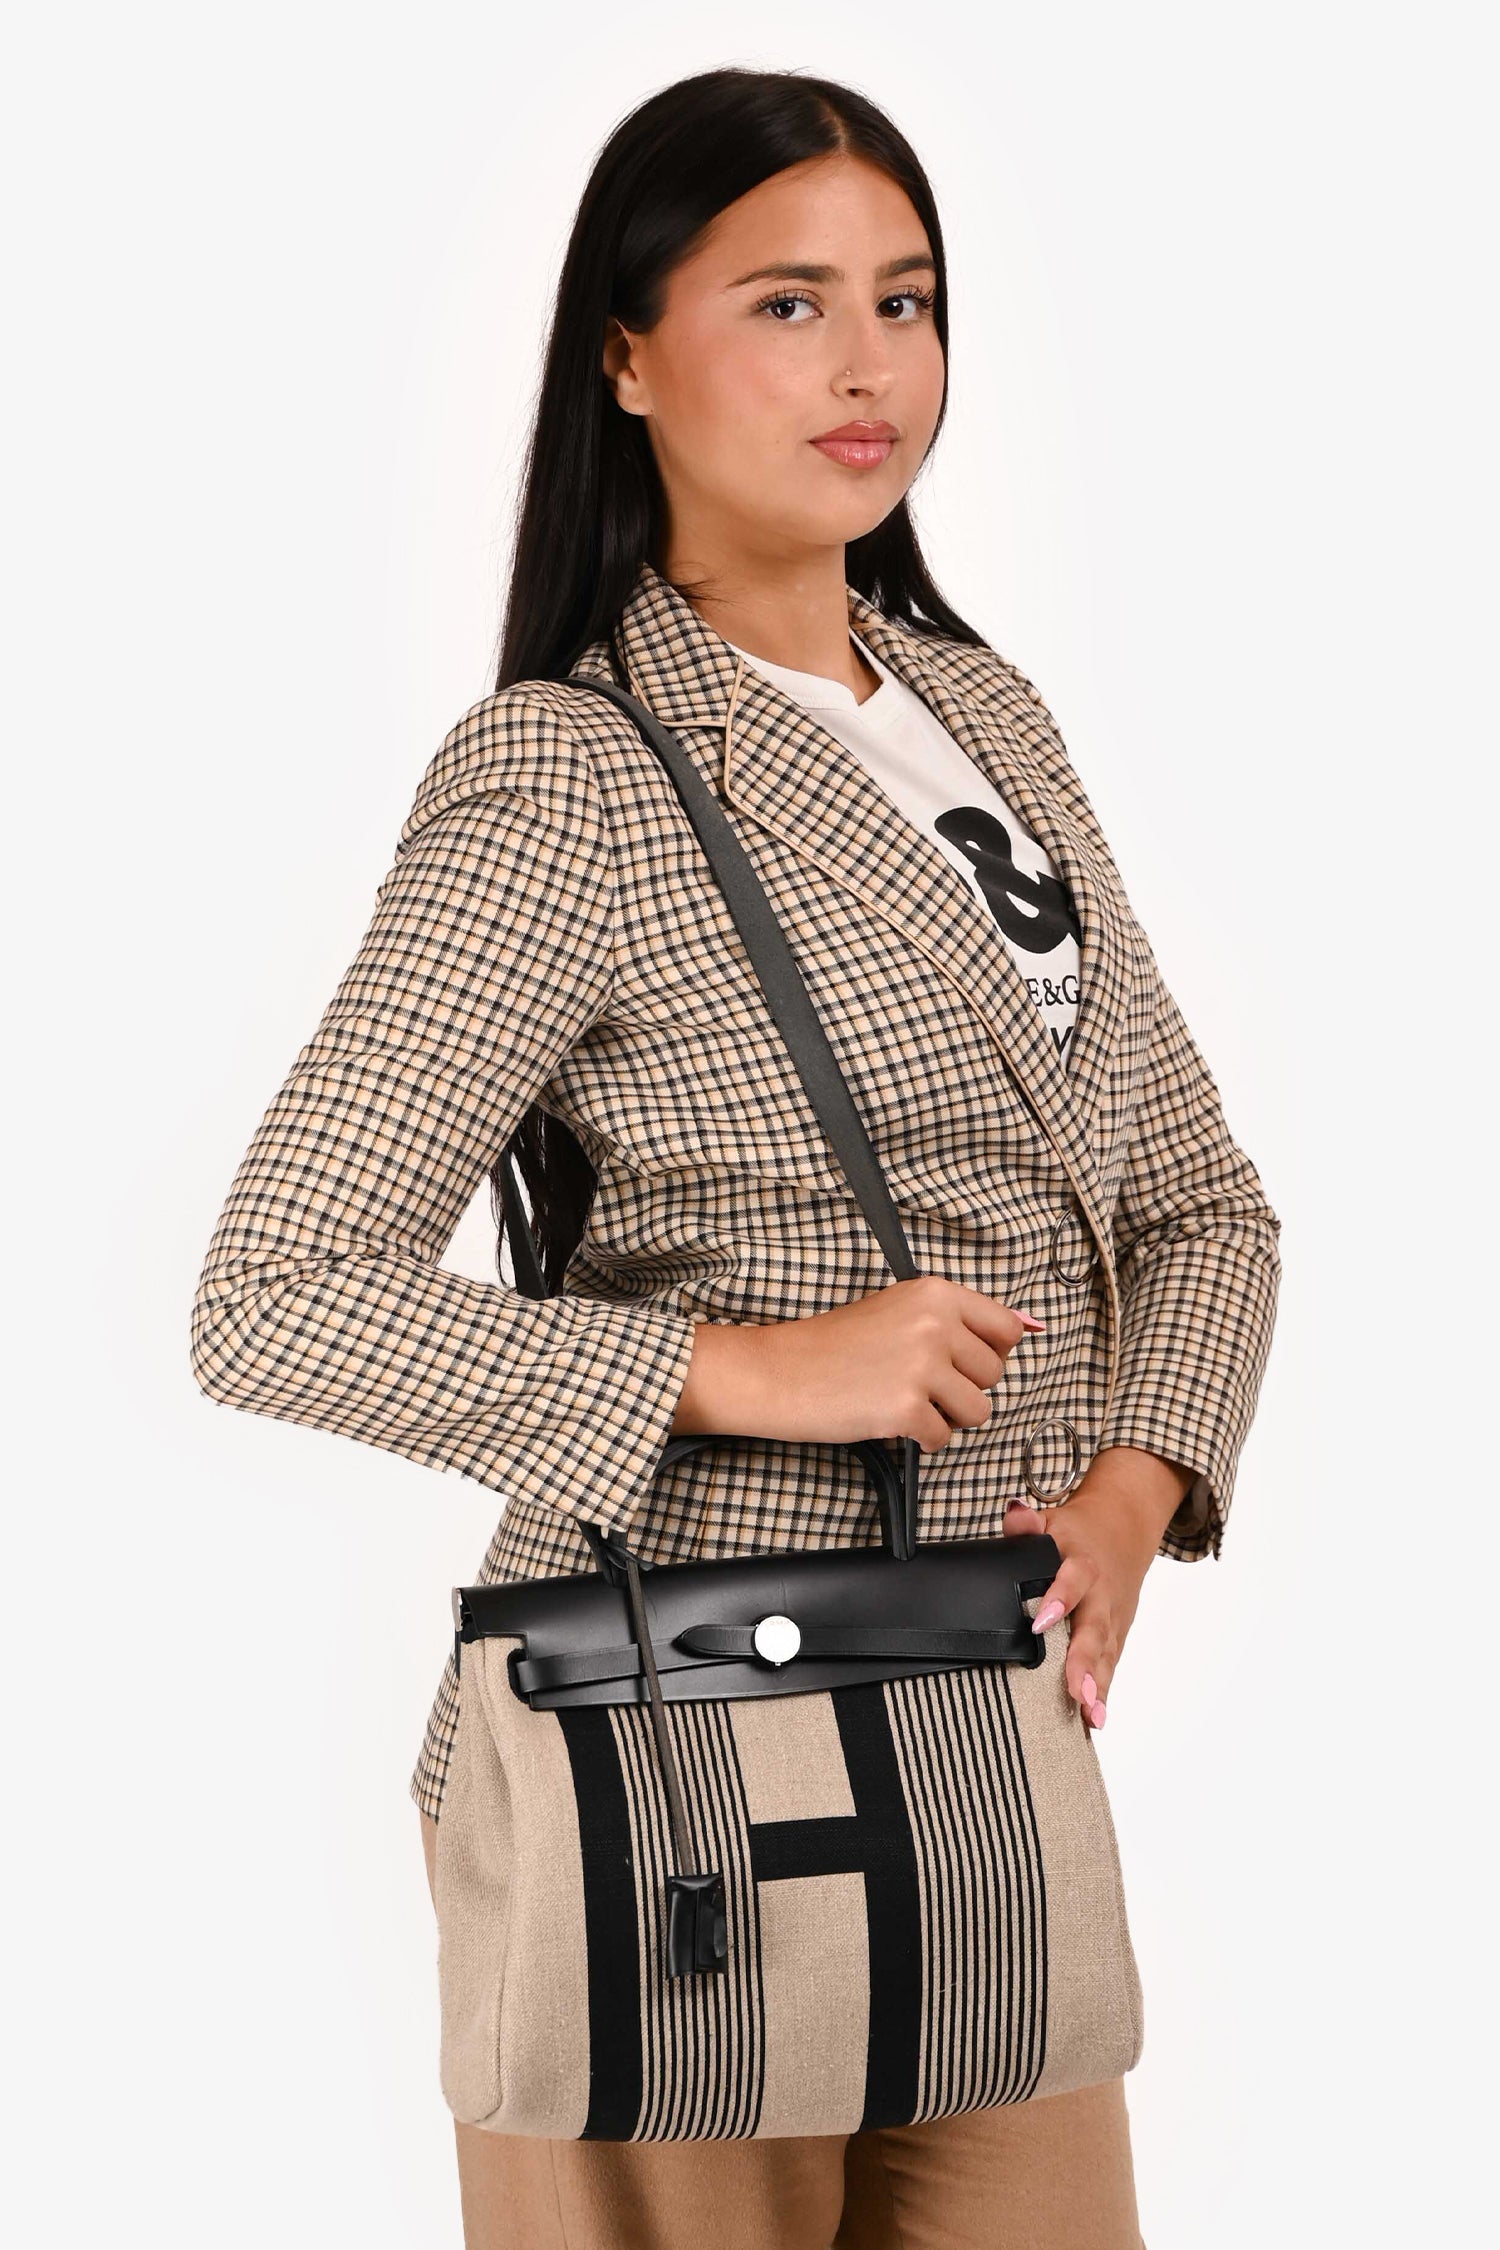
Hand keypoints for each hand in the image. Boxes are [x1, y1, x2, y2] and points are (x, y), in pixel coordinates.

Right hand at [672, 1275, 1045, 1451]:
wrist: (779, 1371)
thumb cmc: (834, 1345)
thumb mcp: (900, 1310)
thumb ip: (960, 1319)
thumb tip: (1031, 1326)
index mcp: (937, 1293)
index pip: (1006, 1328)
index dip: (987, 1352)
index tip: (959, 1361)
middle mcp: (935, 1324)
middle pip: (994, 1375)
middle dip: (962, 1387)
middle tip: (916, 1381)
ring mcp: (922, 1366)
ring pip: (977, 1411)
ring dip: (945, 1416)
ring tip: (903, 1399)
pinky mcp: (906, 1408)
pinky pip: (943, 1439)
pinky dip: (920, 1439)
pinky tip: (887, 1418)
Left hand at [1000, 1446, 1193, 1730]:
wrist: (1123, 1529)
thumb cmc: (1078, 1533)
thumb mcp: (1052, 1521)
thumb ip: (1028, 1525)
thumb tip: (1014, 1512)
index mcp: (1083, 1564)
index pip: (1072, 1581)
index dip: (1058, 1600)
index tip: (1039, 1624)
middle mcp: (1102, 1595)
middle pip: (1094, 1630)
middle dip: (1085, 1662)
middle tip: (1077, 1692)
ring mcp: (1113, 1619)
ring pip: (1106, 1654)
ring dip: (1099, 1685)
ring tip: (1090, 1715)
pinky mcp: (1116, 1635)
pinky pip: (1110, 1666)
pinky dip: (1104, 1692)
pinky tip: (1094, 1720)